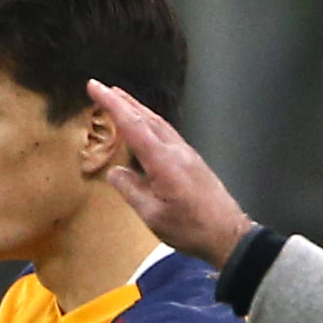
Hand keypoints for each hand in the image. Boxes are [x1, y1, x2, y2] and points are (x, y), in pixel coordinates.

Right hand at [85, 80, 251, 265]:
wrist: (227, 234)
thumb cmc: (191, 228)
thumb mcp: (153, 215)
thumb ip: (131, 190)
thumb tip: (114, 172)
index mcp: (163, 161)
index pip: (132, 125)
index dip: (111, 105)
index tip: (95, 88)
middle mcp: (176, 150)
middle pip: (147, 118)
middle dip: (123, 101)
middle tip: (103, 88)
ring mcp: (186, 154)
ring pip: (158, 123)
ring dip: (138, 109)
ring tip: (121, 101)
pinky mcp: (192, 161)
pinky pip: (166, 133)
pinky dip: (150, 123)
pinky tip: (145, 126)